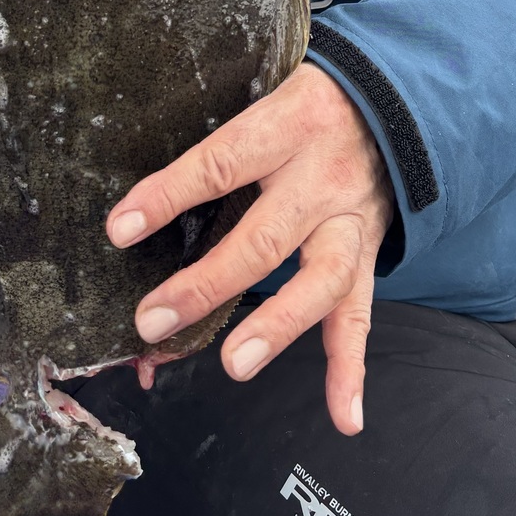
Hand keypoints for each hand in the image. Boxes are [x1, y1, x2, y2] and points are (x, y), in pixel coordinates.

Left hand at [106, 64, 394, 435]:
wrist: (394, 102)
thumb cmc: (307, 103)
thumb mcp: (266, 98)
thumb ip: (219, 143)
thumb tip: (141, 198)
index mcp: (288, 126)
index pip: (221, 164)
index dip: (169, 195)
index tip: (121, 228)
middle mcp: (322, 178)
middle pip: (264, 237)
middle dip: (208, 284)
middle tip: (154, 320)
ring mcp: (349, 221)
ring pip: (319, 280)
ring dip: (277, 327)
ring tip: (235, 364)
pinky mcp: (367, 255)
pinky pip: (361, 315)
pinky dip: (351, 368)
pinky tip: (344, 416)